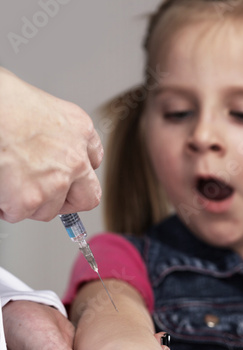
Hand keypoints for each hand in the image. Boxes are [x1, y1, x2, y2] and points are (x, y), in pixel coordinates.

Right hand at [0, 67, 102, 222]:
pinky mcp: (30, 199)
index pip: (93, 161)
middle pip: (88, 196)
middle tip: (45, 196)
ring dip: (29, 203)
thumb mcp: (41, 106)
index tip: (65, 176)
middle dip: (67, 201)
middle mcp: (74, 158)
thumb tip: (42, 146)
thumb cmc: (3, 102)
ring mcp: (55, 181)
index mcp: (79, 129)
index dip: (75, 172)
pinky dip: (5, 206)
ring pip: (49, 210)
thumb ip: (53, 133)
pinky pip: (19, 214)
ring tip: (9, 181)